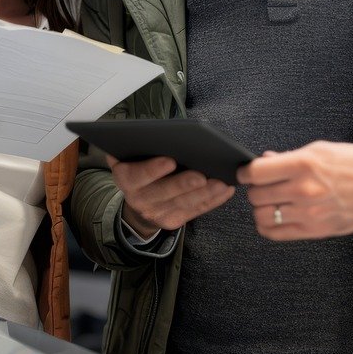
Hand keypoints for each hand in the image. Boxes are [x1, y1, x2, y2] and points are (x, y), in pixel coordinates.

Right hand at [108, 155, 233, 235]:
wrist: (139, 197)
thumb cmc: (141, 165)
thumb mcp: (133, 155)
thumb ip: (142, 146)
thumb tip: (161, 133)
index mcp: (126, 179)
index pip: (137, 175)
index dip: (152, 169)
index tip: (170, 161)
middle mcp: (138, 199)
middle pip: (162, 193)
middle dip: (183, 184)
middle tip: (202, 175)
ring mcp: (156, 213)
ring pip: (183, 203)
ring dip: (204, 193)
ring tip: (222, 182)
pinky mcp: (173, 220)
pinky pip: (195, 211)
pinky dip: (212, 201)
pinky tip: (225, 190)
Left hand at [241, 142, 352, 237]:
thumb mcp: (322, 150)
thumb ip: (290, 158)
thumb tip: (265, 162)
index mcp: (305, 164)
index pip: (257, 172)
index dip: (246, 172)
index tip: (246, 172)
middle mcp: (304, 190)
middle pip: (256, 195)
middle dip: (255, 189)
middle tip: (262, 185)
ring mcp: (309, 213)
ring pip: (262, 216)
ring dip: (261, 208)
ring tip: (270, 201)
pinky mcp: (314, 230)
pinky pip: (276, 233)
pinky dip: (268, 226)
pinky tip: (275, 216)